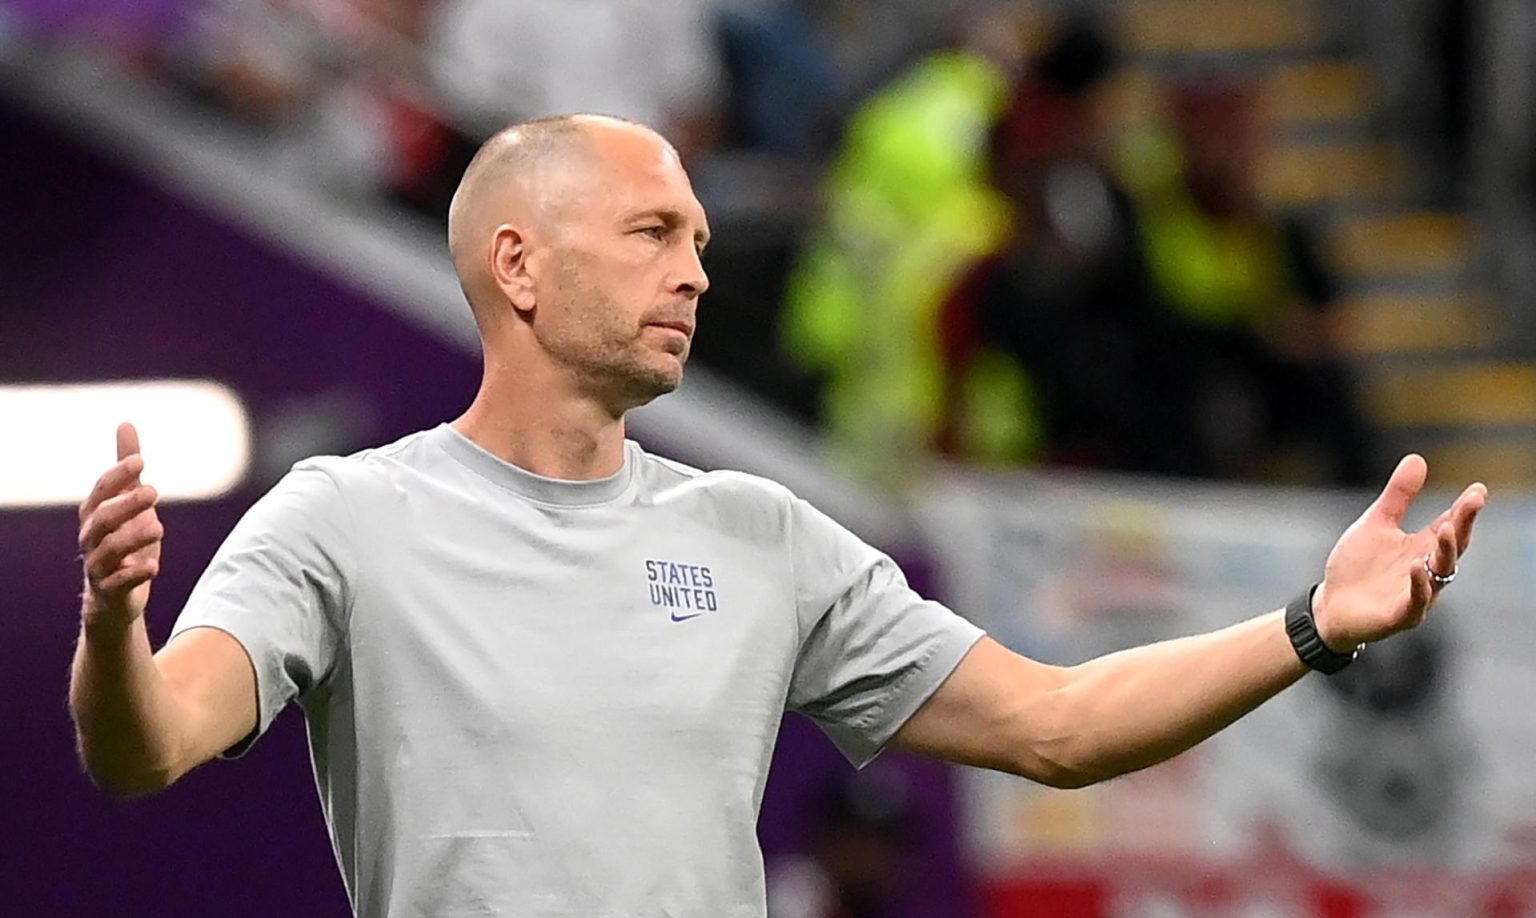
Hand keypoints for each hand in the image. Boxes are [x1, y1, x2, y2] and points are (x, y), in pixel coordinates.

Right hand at [78, 423, 163, 629]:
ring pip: (109, 550)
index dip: (118, 475)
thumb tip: (125, 424)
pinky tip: (153, 566)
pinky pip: (118, 583)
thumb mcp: (129, 502)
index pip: (101, 490)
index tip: (141, 460)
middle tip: (154, 492)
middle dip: (125, 504)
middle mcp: (92, 538)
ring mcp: (99, 565)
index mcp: (95, 514)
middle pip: (101, 519)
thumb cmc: (124, 541)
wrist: (117, 596)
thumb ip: (127, 469)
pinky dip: (135, 574)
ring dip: (133, 537)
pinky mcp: (111, 590)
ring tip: (159, 527)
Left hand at [1313, 454, 1485, 650]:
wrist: (1331, 605)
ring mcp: (1416, 594)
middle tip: (1473, 502)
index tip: (1478, 489)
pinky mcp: (1401, 615)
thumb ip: (1397, 496)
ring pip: (1440, 574)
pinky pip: (1416, 601)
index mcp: (1422, 546)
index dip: (1464, 509)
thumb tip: (1417, 458)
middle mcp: (1426, 570)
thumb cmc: (1357, 566)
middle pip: (1452, 547)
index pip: (1450, 525)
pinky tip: (1417, 565)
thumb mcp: (1375, 523)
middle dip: (1463, 524)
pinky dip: (1419, 585)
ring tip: (1448, 528)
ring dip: (1445, 552)